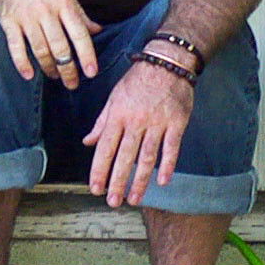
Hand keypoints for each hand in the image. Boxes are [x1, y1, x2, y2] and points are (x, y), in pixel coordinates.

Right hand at [0, 0, 101, 88]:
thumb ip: (80, 14)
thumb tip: (97, 31)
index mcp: (64, 3)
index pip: (79, 35)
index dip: (86, 55)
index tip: (92, 73)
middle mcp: (46, 12)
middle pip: (60, 47)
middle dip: (68, 69)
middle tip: (73, 84)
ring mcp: (26, 17)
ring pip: (40, 50)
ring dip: (49, 68)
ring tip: (55, 77)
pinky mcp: (8, 21)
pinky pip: (15, 46)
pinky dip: (22, 63)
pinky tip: (29, 75)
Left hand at [84, 63, 195, 206]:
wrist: (167, 63)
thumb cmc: (137, 81)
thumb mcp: (114, 98)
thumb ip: (102, 122)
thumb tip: (88, 142)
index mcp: (118, 115)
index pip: (105, 148)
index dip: (99, 169)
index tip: (95, 188)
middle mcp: (136, 121)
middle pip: (125, 156)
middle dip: (118, 181)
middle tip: (113, 201)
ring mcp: (157, 123)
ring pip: (147, 156)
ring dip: (140, 180)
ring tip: (134, 198)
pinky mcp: (176, 123)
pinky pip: (171, 148)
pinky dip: (168, 165)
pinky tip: (163, 181)